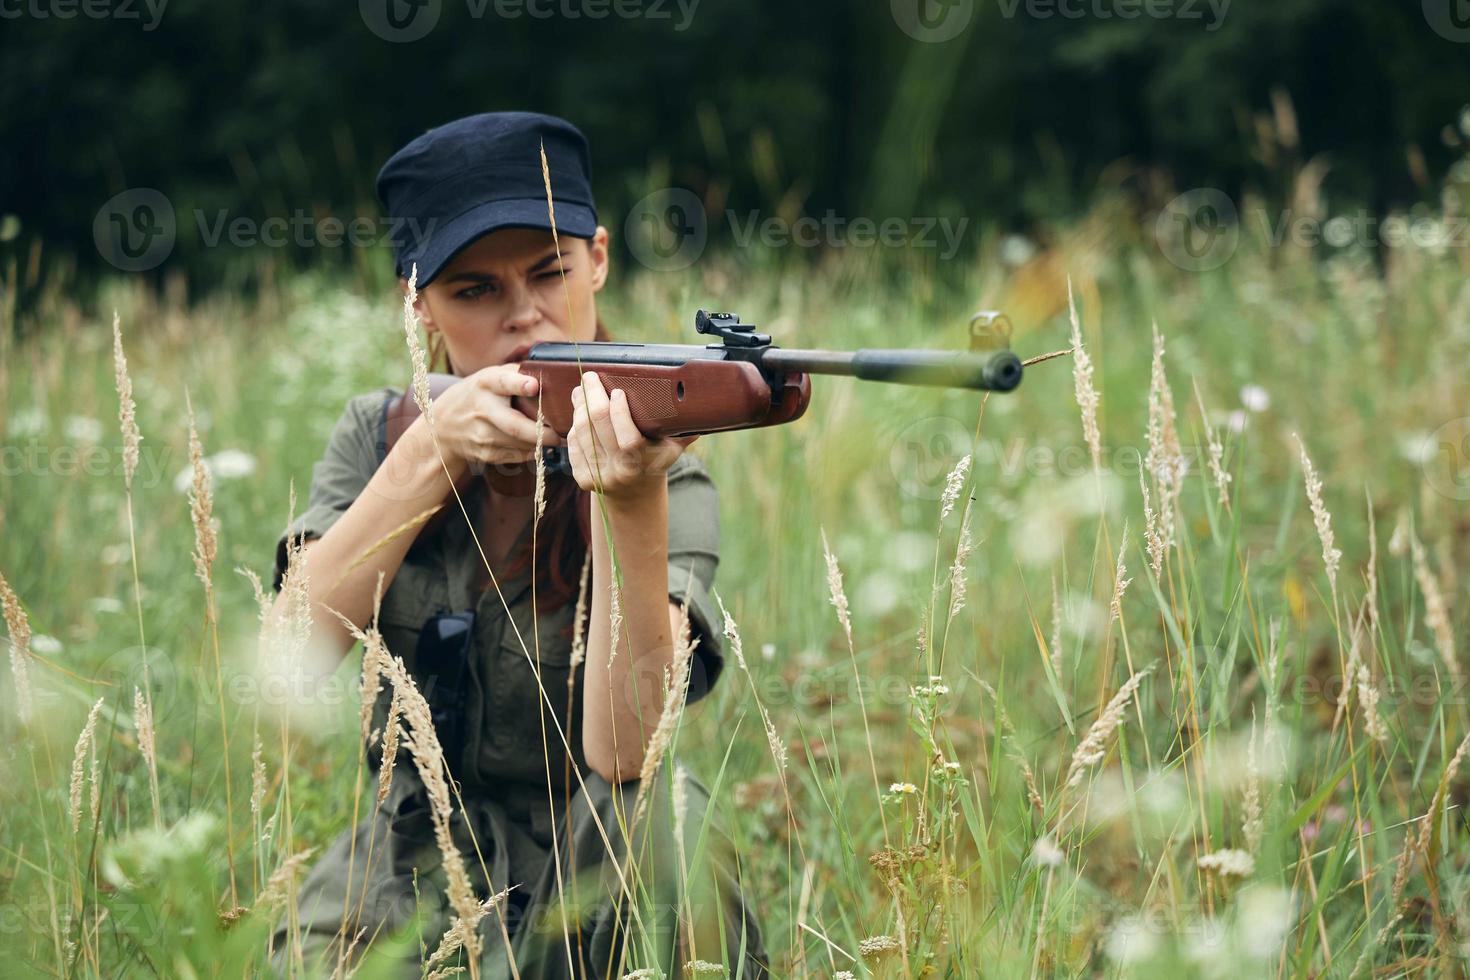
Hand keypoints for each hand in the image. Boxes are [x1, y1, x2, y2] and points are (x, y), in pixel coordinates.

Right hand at [418, 363, 561, 475]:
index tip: (534, 385)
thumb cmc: (479, 395)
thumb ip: (516, 373)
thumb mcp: (490, 377)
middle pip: (514, 425)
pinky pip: (516, 456)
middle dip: (540, 432)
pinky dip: (531, 452)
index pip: (503, 382)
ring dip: (540, 444)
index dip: (519, 384)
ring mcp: (482, 434)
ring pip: (519, 444)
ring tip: (555, 439)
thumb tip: (551, 373)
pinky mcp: (486, 453)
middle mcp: (483, 409)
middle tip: (559, 434)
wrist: (444, 425)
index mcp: (486, 384)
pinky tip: (537, 446)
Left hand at [568, 370, 697, 499]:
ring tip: (582, 390)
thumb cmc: (655, 459)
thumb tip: (695, 407)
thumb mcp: (672, 449)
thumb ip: (684, 431)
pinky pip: (574, 444)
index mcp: (642, 464)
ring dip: (579, 407)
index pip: (628, 438)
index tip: (617, 390)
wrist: (634, 493)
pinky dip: (575, 425)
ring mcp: (599, 477)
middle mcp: (620, 472)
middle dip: (592, 396)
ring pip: (582, 432)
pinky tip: (579, 412)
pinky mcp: (583, 478)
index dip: (619, 412)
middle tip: (591, 377)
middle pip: (598, 427)